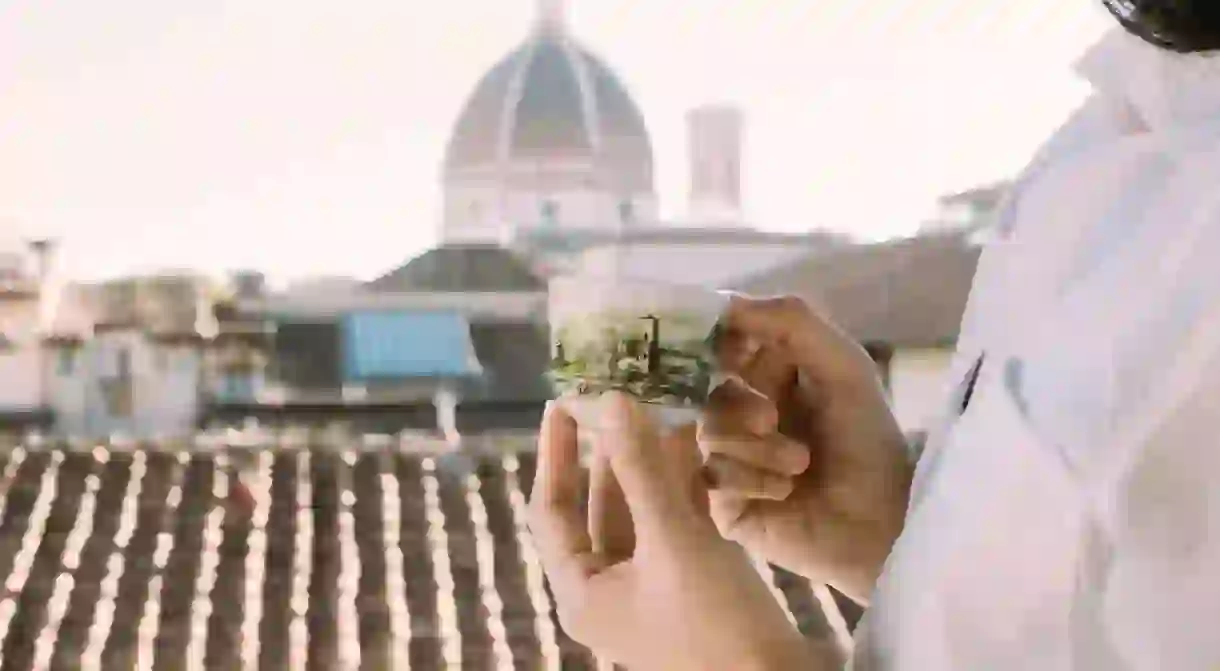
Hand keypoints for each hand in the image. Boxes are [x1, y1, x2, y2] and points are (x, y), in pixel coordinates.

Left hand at [529, 393, 831, 670]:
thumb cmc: (715, 624)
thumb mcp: (675, 542)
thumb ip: (641, 471)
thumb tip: (611, 401)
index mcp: (582, 590)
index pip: (550, 509)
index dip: (555, 453)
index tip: (560, 401)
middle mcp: (608, 589)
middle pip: (597, 506)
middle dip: (610, 451)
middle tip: (618, 394)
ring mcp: (651, 588)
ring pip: (642, 511)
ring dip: (652, 465)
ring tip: (660, 407)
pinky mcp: (692, 584)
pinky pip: (676, 525)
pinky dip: (683, 488)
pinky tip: (695, 445)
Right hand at [700, 295, 913, 602]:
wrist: (886, 522)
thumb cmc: (868, 440)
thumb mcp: (843, 365)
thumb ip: (791, 321)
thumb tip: (725, 302)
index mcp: (770, 379)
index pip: (720, 348)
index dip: (711, 342)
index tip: (719, 348)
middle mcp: (746, 417)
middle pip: (706, 393)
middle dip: (738, 403)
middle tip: (771, 419)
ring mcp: (733, 462)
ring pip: (708, 435)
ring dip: (756, 447)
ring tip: (799, 464)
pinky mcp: (727, 505)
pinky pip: (713, 477)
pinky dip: (752, 480)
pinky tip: (785, 492)